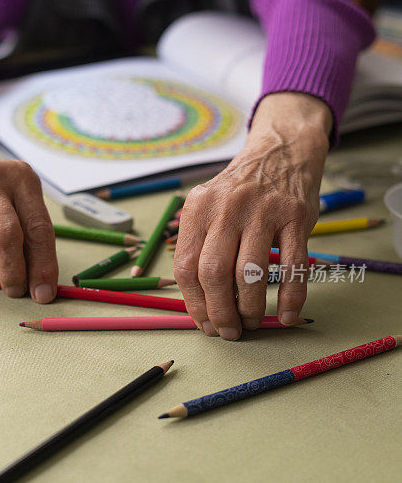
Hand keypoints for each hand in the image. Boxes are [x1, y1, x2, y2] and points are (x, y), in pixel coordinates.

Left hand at [173, 92, 330, 338]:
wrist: (281, 151)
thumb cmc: (240, 192)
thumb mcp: (209, 206)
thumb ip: (200, 245)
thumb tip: (200, 303)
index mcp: (198, 208)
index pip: (186, 266)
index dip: (194, 303)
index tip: (204, 323)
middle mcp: (227, 207)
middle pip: (214, 273)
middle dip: (220, 312)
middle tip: (229, 331)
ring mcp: (263, 210)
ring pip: (250, 273)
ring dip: (250, 308)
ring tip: (251, 322)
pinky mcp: (296, 216)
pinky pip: (293, 267)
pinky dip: (289, 298)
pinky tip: (285, 316)